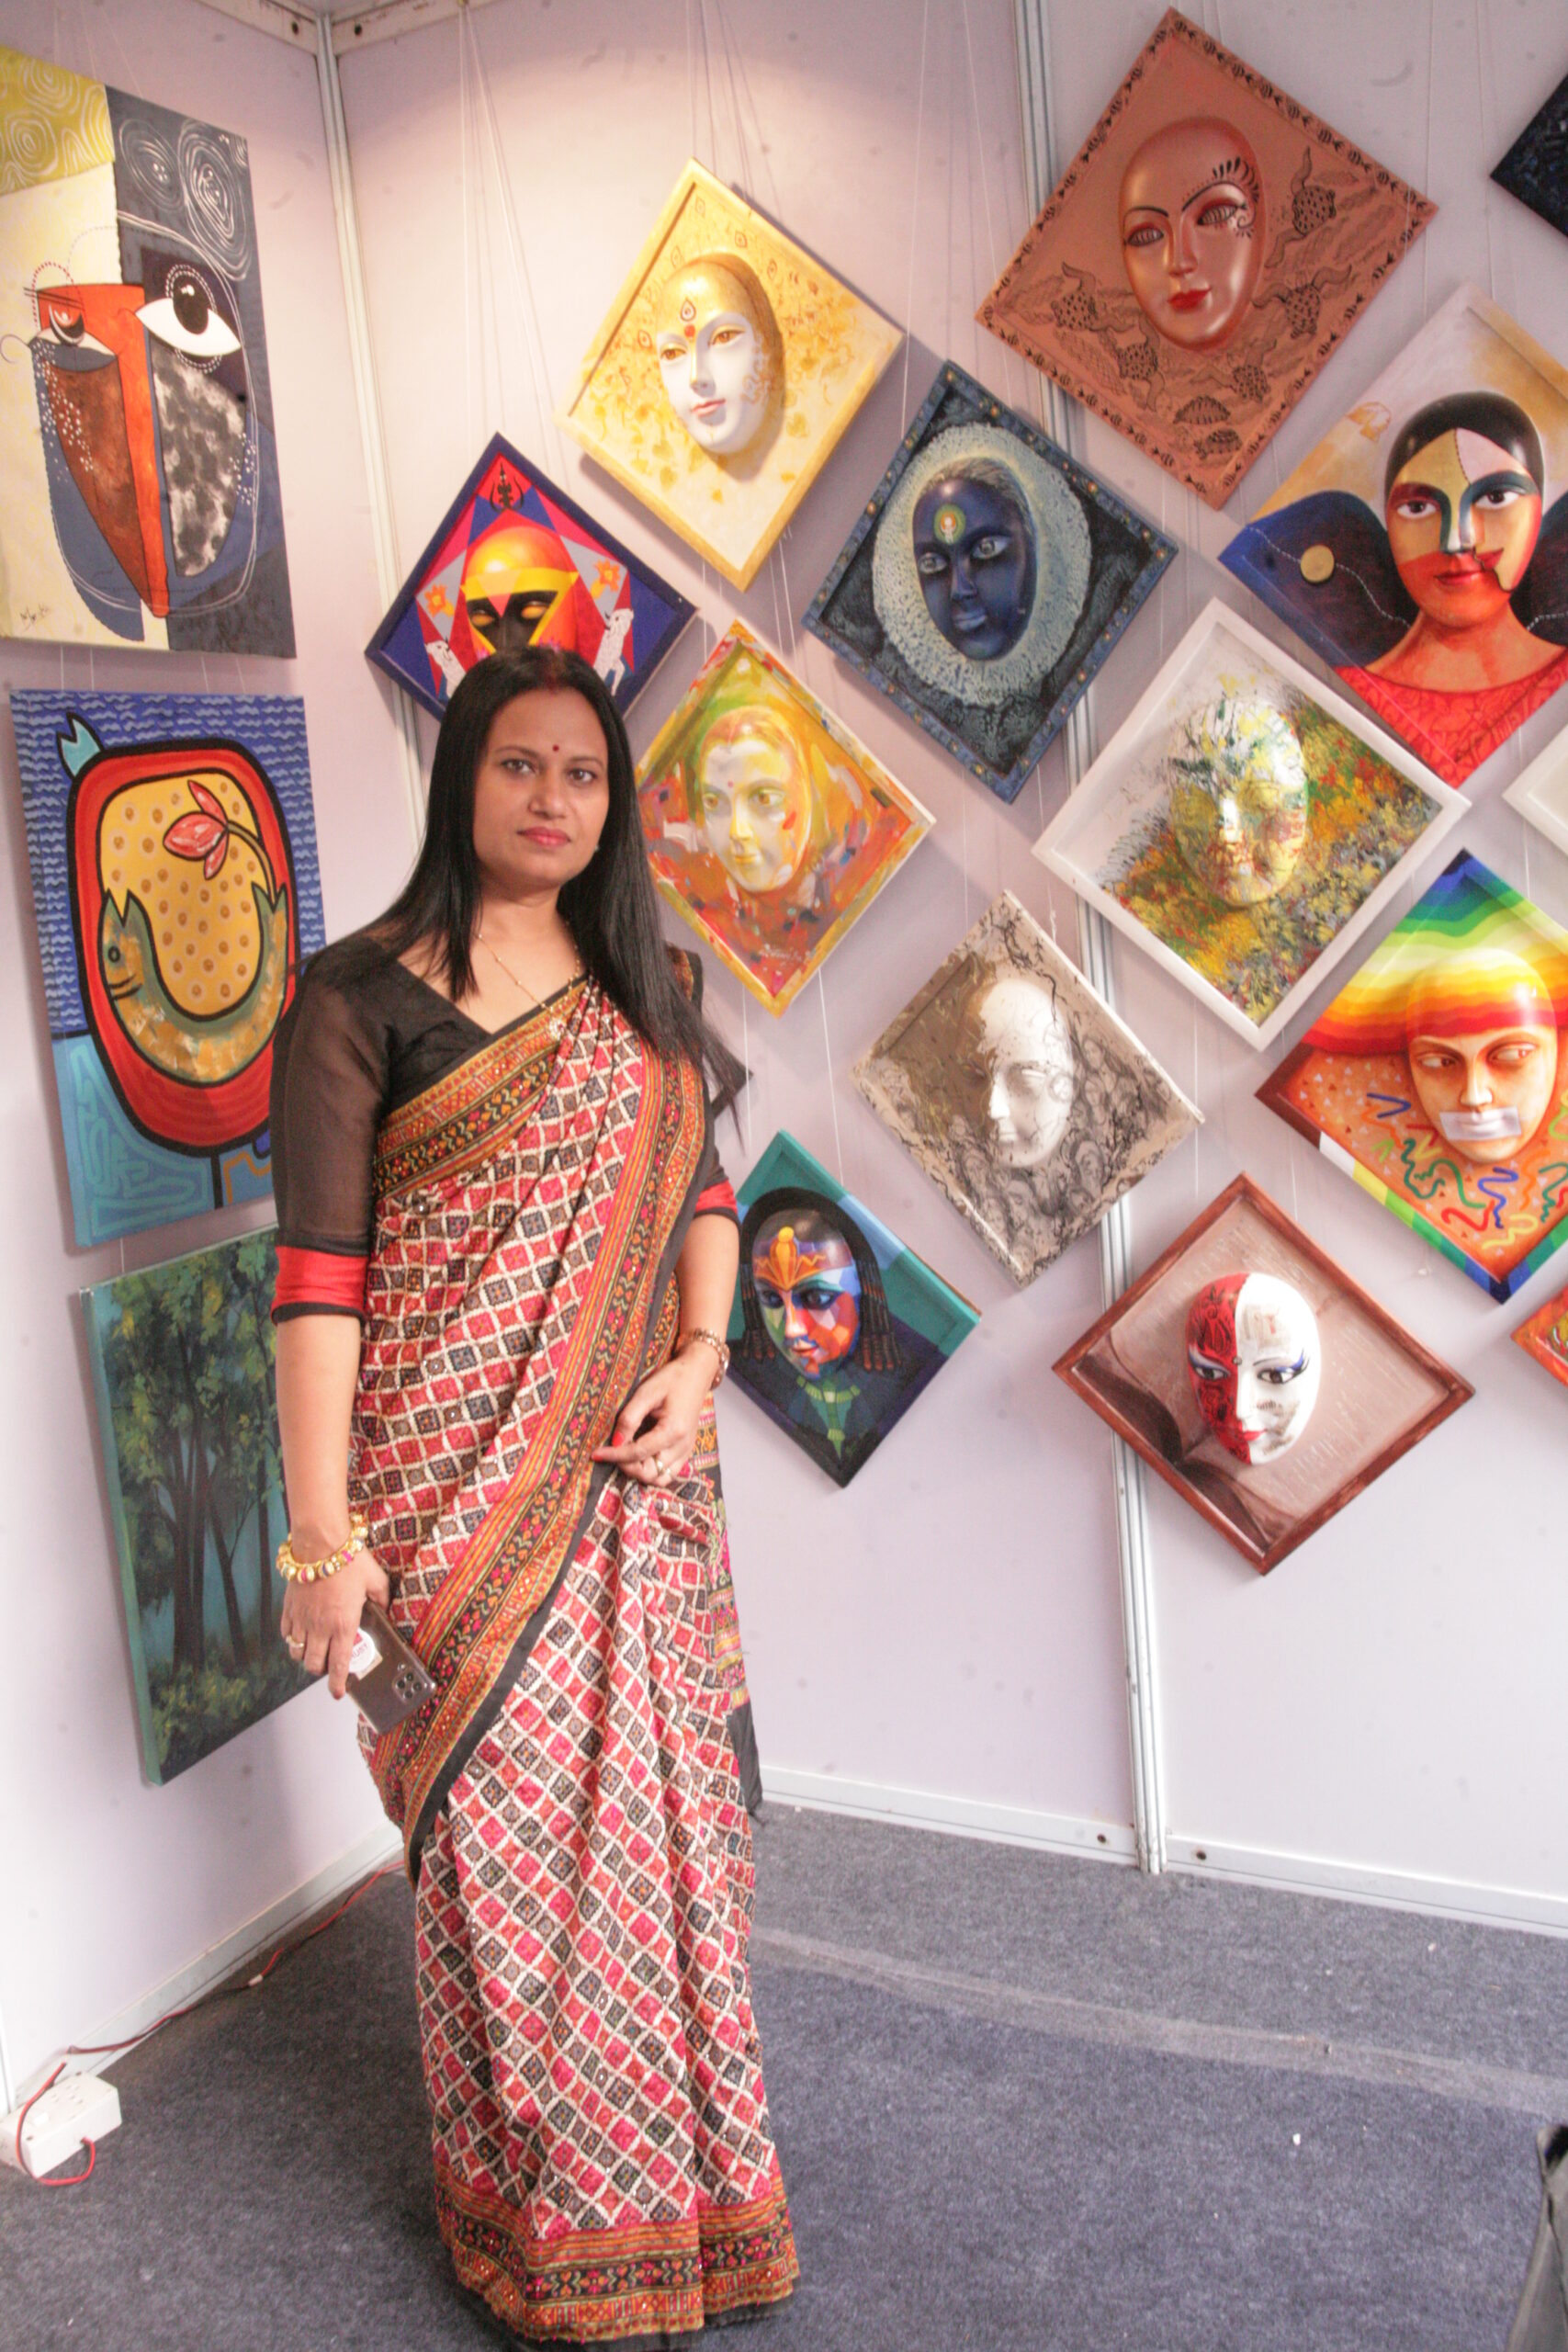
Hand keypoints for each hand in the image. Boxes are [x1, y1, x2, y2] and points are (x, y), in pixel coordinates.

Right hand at [280, 1548, 392, 1699]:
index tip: (339, 1693)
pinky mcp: (289, 1608)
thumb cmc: (351, 1561)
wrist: (321, 1544)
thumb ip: (382, 1599)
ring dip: (305, 1656)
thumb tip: (385, 1608)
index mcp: (344, 1625)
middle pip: (313, 1664)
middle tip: (328, 1664)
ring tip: (314, 1648)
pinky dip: (292, 1638)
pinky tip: (300, 1631)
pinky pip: (286, 1633)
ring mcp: (302, 1619)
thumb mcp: (376, 1581)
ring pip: (297, 1652)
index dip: (338, 1684)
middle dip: (320, 1671)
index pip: (339, 1665)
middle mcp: (320, 1628)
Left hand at [592, 1351, 711, 1486]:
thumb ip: (629, 1418)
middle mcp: (682, 1446)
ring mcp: (686, 1450)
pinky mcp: (685, 1451)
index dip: (614, 1455)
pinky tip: (639, 1456)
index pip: (638, 1453)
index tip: (596, 1453)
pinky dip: (651, 1470)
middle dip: (627, 1467)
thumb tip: (615, 1442)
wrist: (696, 1374)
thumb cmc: (672, 1379)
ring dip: (639, 1472)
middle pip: (650, 1473)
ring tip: (624, 1455)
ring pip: (660, 1479)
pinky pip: (667, 1473)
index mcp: (674, 1430)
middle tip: (611, 1452)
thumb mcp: (646, 1392)